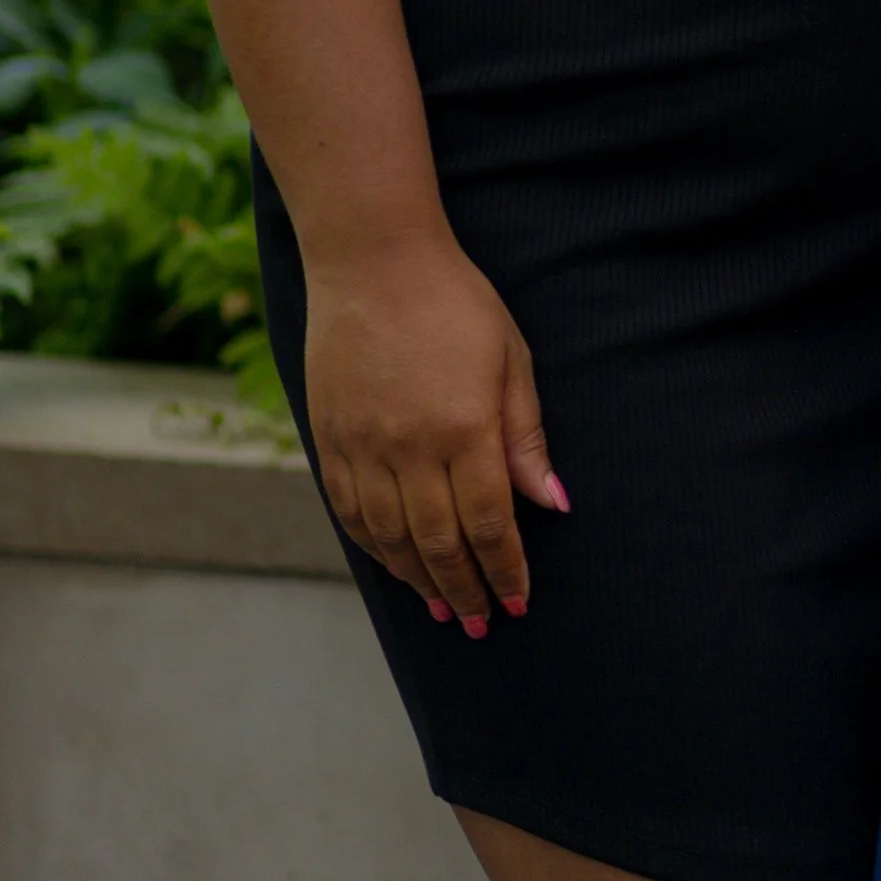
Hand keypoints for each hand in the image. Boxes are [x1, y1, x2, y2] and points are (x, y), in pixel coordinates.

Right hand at [303, 227, 564, 630]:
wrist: (372, 259)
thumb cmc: (454, 300)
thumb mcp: (509, 357)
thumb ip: (525, 436)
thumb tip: (551, 504)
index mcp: (464, 427)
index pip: (490, 523)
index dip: (505, 570)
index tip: (518, 601)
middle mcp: (410, 447)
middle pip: (439, 542)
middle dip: (465, 588)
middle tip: (482, 622)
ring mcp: (363, 445)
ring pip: (391, 538)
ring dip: (418, 579)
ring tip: (443, 607)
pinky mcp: (329, 439)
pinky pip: (350, 512)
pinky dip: (374, 548)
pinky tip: (393, 564)